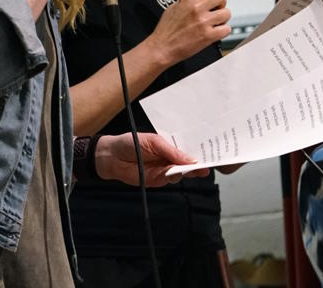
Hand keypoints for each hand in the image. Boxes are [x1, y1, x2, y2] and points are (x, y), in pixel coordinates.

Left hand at [94, 133, 209, 186]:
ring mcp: (164, 170)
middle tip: (209, 164)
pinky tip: (181, 172)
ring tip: (198, 168)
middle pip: (188, 162)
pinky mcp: (157, 180)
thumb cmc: (130, 143)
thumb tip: (190, 159)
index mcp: (170, 145)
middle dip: (199, 164)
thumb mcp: (154, 142)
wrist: (111, 157)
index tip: (212, 151)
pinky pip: (170, 180)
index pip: (188, 147)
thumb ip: (172, 151)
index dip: (199, 150)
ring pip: (181, 173)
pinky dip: (176, 177)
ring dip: (189, 171)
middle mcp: (169, 158)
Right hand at [145, 0, 230, 66]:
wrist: (162, 48)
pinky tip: (216, 31)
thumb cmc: (166, 30)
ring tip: (215, 21)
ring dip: (223, 17)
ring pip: (227, 13)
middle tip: (216, 8)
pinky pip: (227, 29)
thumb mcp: (173, 7)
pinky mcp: (208, 36)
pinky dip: (223, 31)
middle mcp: (197, 8)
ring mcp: (203, 22)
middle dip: (221, 2)